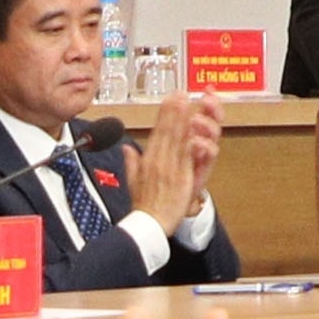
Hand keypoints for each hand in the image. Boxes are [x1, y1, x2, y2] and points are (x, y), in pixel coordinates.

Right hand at [132, 91, 220, 232]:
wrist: (148, 225)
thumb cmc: (142, 206)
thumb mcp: (132, 181)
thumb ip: (131, 162)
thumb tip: (126, 148)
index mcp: (147, 161)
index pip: (157, 133)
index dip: (164, 115)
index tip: (169, 100)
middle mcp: (157, 161)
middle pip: (166, 131)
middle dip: (173, 111)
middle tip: (178, 93)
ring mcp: (169, 168)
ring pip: (176, 139)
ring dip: (181, 119)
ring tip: (185, 102)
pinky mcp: (180, 176)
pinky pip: (185, 154)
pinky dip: (188, 139)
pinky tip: (192, 127)